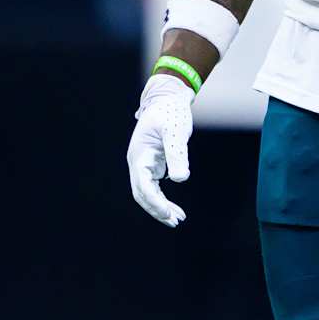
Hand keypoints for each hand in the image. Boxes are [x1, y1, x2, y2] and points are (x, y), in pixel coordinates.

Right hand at [126, 73, 194, 226]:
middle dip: (157, 209)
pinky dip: (162, 198)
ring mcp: (144, 163)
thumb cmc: (171, 112)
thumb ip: (177, 154)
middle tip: (175, 221)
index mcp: (139, 155)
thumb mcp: (175, 131)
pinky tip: (174, 207)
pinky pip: (154, 186)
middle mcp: (138, 162)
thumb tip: (181, 178)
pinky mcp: (152, 164)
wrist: (168, 98)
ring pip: (147, 192)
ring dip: (160, 206)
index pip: (142, 186)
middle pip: (142, 193)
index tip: (168, 214)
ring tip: (178, 219)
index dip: (154, 202)